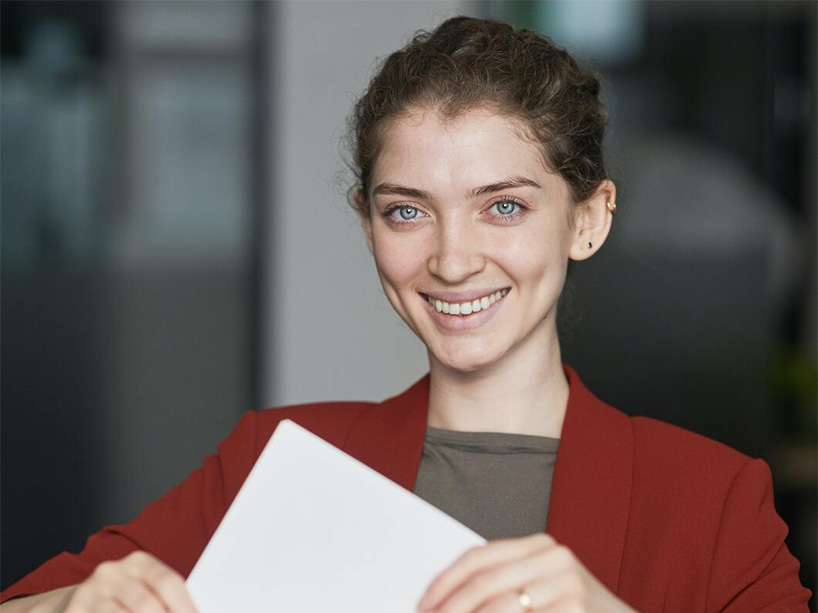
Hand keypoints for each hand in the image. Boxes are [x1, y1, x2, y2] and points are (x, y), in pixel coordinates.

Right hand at [57, 551, 196, 612]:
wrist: (76, 605)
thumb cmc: (123, 601)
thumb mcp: (144, 592)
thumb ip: (165, 602)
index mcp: (138, 563)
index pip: (169, 583)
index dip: (185, 608)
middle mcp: (112, 572)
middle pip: (147, 605)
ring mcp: (88, 592)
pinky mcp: (74, 611)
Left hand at [417, 534, 635, 612]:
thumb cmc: (572, 611)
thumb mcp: (539, 587)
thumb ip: (503, 584)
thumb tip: (445, 600)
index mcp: (540, 545)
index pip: (479, 557)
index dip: (445, 582)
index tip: (423, 603)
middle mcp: (555, 557)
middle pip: (484, 582)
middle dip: (451, 608)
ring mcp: (568, 584)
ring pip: (499, 607)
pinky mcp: (576, 609)